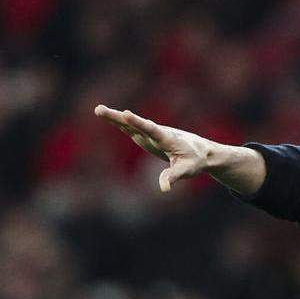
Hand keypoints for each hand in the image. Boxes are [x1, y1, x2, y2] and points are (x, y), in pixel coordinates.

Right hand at [94, 104, 212, 192]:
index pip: (150, 129)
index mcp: (166, 138)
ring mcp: (151, 134)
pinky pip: (131, 129)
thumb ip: (173, 177)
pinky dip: (120, 123)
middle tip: (99, 109)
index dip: (137, 122)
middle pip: (135, 123)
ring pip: (130, 124)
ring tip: (98, 109)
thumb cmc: (195, 160)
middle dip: (117, 117)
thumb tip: (163, 188)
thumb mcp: (187, 170)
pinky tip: (109, 118)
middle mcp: (156, 133)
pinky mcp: (148, 137)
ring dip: (114, 117)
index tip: (124, 113)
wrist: (202, 151)